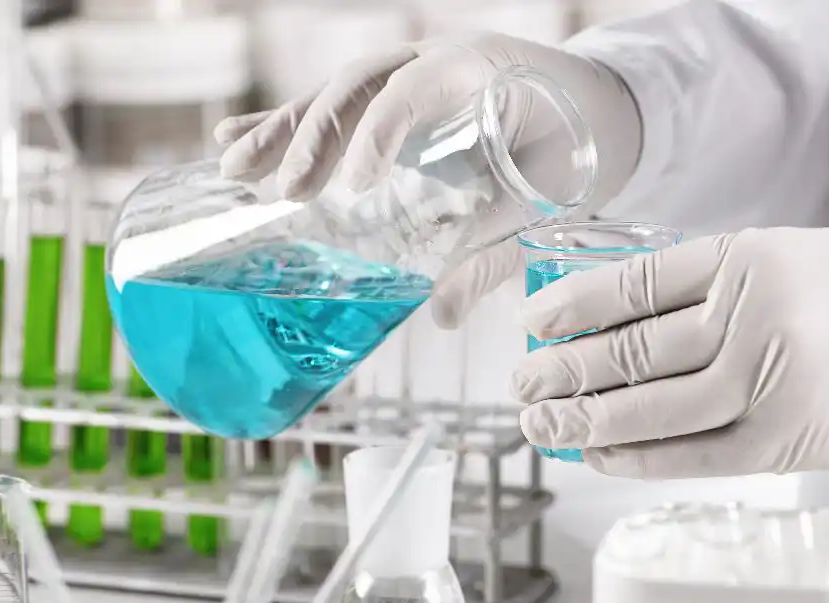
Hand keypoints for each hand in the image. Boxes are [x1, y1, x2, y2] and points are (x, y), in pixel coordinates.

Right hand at [212, 32, 639, 328]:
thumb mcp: (540, 203)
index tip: (353, 188)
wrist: (596, 108)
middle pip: (355, 86)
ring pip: (332, 93)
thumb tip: (444, 315)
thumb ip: (491, 255)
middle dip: (310, 136)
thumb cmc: (573, 151)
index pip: (410, 92)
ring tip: (232, 168)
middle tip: (283, 191)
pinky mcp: (388, 95)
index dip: (377, 137)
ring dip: (281, 130)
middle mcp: (431, 60)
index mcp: (476, 71)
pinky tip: (233, 142)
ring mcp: (405, 72)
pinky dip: (282, 122)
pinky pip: (330, 105)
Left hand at [510, 227, 828, 478]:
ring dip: (584, 421)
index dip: (571, 307)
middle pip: (630, 351)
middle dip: (563, 371)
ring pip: (650, 408)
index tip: (531, 324)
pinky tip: (594, 456)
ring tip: (540, 424)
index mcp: (744, 259)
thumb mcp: (773, 255)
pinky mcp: (778, 442)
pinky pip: (687, 456)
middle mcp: (750, 318)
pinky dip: (634, 458)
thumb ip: (694, 284)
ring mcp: (764, 384)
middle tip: (519, 384)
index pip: (632, 285)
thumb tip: (599, 322)